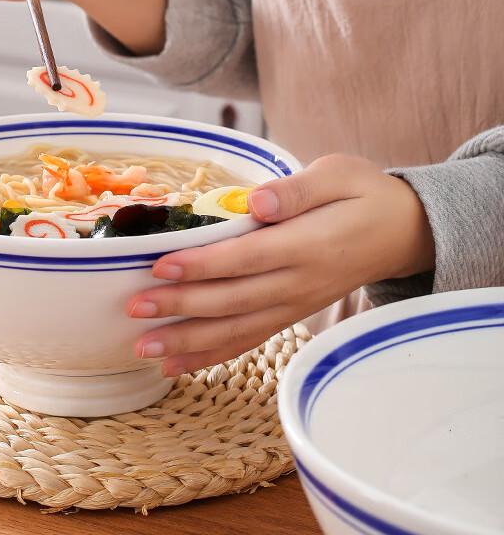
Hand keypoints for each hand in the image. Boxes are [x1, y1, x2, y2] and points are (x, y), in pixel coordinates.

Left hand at [127, 154, 435, 375]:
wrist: (404, 233)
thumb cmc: (364, 195)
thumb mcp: (339, 175)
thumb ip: (298, 190)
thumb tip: (258, 200)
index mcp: (308, 244)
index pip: (247, 259)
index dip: (203, 265)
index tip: (161, 267)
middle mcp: (299, 283)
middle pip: (233, 300)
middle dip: (181, 307)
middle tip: (134, 307)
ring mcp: (295, 304)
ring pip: (237, 330)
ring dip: (188, 340)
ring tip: (143, 347)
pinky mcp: (290, 314)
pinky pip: (249, 340)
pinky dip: (212, 354)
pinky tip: (176, 362)